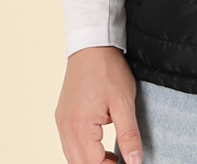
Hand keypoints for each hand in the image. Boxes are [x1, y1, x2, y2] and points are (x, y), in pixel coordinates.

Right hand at [55, 46, 142, 163]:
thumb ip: (129, 135)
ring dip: (90, 161)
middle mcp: (65, 128)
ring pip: (72, 157)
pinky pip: (69, 144)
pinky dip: (83, 151)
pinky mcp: (62, 116)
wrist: (92, 45)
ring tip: (111, 156)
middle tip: (119, 160)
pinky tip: (98, 145)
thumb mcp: (124, 102)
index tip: (126, 163)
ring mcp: (61, 122)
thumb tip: (135, 161)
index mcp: (80, 127)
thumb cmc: (108, 70)